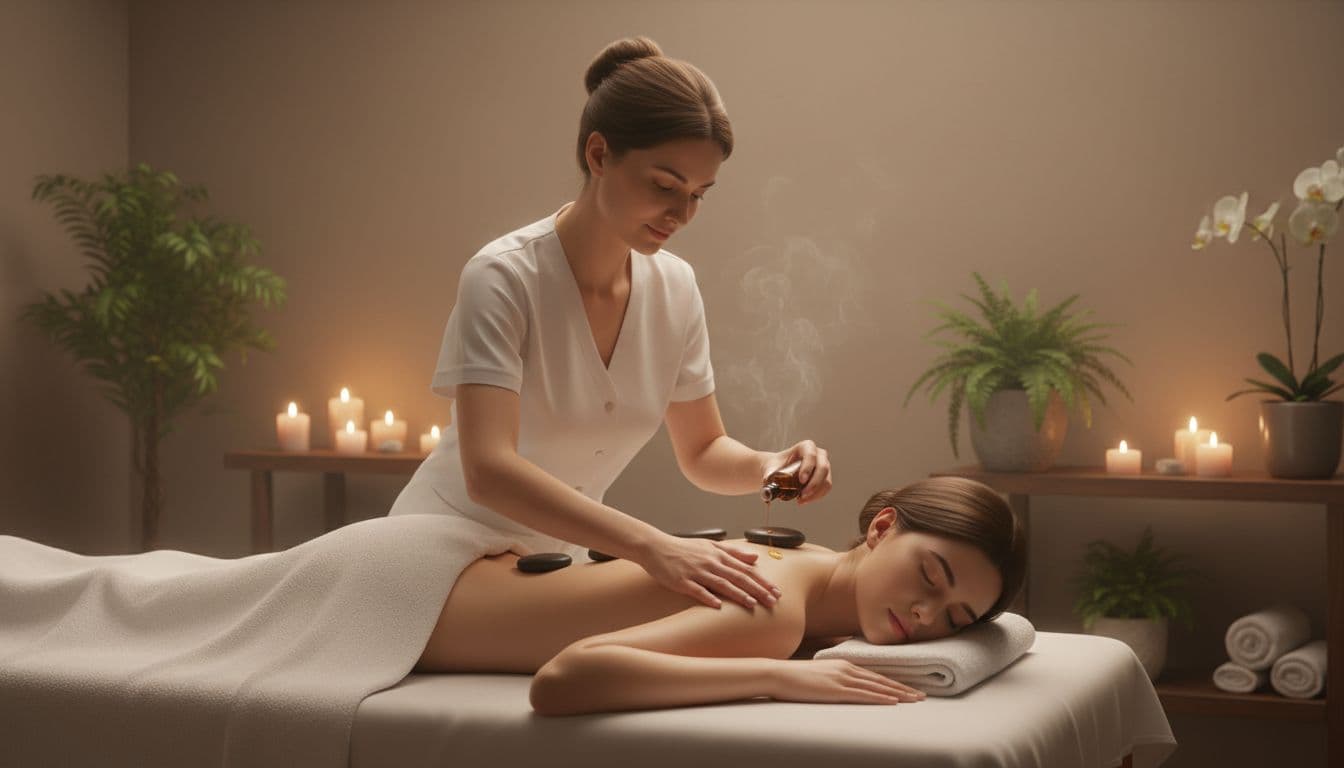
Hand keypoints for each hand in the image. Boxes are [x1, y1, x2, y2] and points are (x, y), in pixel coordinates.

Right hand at [637, 534, 781, 609]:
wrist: (656, 547)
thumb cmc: (684, 548)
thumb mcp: (711, 546)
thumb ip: (734, 552)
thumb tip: (755, 558)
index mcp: (719, 555)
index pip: (746, 569)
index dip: (762, 581)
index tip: (776, 591)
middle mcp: (711, 562)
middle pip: (738, 577)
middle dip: (757, 590)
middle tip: (772, 601)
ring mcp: (696, 572)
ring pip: (721, 584)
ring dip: (738, 594)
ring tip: (752, 604)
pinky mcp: (682, 581)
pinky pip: (697, 590)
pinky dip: (708, 597)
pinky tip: (718, 605)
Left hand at [765, 439, 832, 503]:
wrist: (778, 469)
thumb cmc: (775, 466)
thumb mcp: (770, 468)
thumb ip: (769, 477)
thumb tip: (768, 491)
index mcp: (806, 446)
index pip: (811, 455)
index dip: (808, 467)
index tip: (801, 480)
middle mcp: (818, 454)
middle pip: (823, 468)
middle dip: (814, 484)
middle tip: (802, 495)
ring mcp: (824, 465)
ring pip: (826, 480)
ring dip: (815, 493)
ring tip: (801, 500)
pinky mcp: (825, 477)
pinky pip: (826, 487)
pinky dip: (817, 496)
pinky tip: (806, 500)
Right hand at [769, 659, 925, 704]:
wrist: (779, 674)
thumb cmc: (795, 677)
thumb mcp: (820, 674)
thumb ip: (834, 677)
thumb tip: (842, 684)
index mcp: (844, 665)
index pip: (875, 676)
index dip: (894, 683)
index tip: (909, 689)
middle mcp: (847, 669)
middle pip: (881, 680)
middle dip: (903, 689)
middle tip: (921, 696)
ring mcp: (842, 679)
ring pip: (877, 687)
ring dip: (898, 694)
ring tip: (914, 700)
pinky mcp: (836, 690)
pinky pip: (863, 695)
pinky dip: (880, 698)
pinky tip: (892, 701)